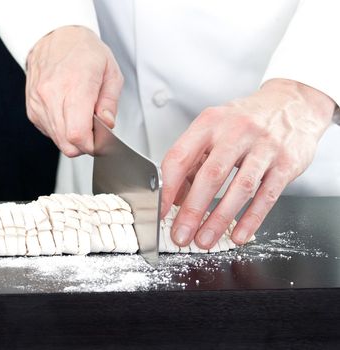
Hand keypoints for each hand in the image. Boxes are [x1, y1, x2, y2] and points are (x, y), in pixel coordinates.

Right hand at [25, 26, 123, 155]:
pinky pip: (48, 132)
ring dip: (72, 138)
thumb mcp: (110, 71)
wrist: (55, 36)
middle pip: (67, 143)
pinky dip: (61, 130)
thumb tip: (107, 125)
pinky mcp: (32, 109)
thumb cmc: (83, 50)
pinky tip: (67, 114)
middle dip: (84, 145)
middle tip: (93, 132)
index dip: (91, 145)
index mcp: (75, 85)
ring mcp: (39, 103)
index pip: (78, 134)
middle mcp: (53, 95)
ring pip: (57, 140)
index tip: (100, 140)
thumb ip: (110, 103)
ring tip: (80, 118)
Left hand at [161, 78, 335, 248]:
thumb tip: (175, 197)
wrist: (291, 103)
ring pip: (240, 188)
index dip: (167, 188)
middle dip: (192, 211)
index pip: (180, 157)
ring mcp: (264, 146)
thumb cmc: (244, 121)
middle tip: (181, 234)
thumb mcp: (214, 130)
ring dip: (219, 219)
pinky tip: (238, 234)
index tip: (160, 211)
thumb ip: (194, 160)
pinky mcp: (286, 162)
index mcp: (209, 123)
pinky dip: (252, 218)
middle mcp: (236, 132)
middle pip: (210, 175)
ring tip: (205, 240)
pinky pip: (267, 195)